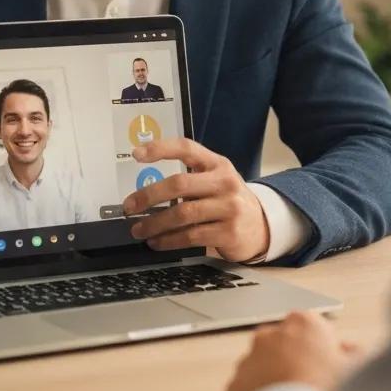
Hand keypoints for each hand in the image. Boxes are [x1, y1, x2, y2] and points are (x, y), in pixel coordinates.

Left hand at [123, 138, 269, 262]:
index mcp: (217, 164)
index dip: (160, 149)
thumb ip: (190, 179)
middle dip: (149, 195)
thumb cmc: (227, 201)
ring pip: (182, 213)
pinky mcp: (228, 232)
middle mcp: (225, 182)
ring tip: (138, 229)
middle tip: (129, 206)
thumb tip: (145, 192)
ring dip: (155, 223)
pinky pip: (190, 236)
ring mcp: (229, 207)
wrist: (261, 226)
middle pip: (180, 183)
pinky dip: (168, 241)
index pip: (187, 148)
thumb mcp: (215, 181)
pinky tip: (157, 242)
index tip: (136, 154)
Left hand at [225, 310, 363, 390]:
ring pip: (263, 365)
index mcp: (303, 323)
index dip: (323, 347)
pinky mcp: (235, 384)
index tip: (331, 365)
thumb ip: (356, 354)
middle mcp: (271, 334)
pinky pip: (248, 389)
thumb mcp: (355, 369)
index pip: (313, 327)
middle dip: (295, 358)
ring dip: (274, 378)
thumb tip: (353, 351)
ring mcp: (249, 359)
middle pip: (285, 343)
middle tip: (310, 385)